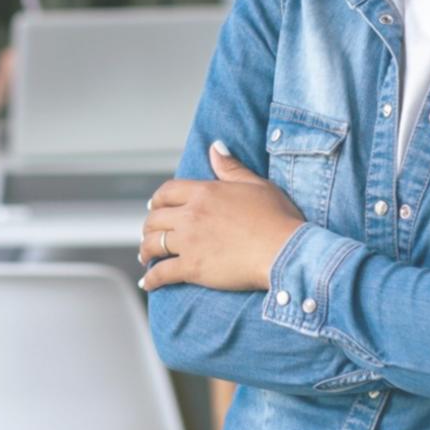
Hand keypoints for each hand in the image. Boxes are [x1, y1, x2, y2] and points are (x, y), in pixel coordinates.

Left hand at [138, 141, 304, 292]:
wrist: (285, 251)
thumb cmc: (277, 218)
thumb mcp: (256, 184)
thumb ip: (230, 167)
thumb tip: (215, 147)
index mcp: (204, 192)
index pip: (167, 191)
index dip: (157, 200)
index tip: (154, 207)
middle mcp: (191, 214)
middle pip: (155, 218)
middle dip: (149, 226)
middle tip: (150, 233)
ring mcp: (189, 241)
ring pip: (153, 244)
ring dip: (145, 250)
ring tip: (145, 257)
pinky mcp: (192, 268)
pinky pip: (162, 273)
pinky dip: (152, 279)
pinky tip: (148, 282)